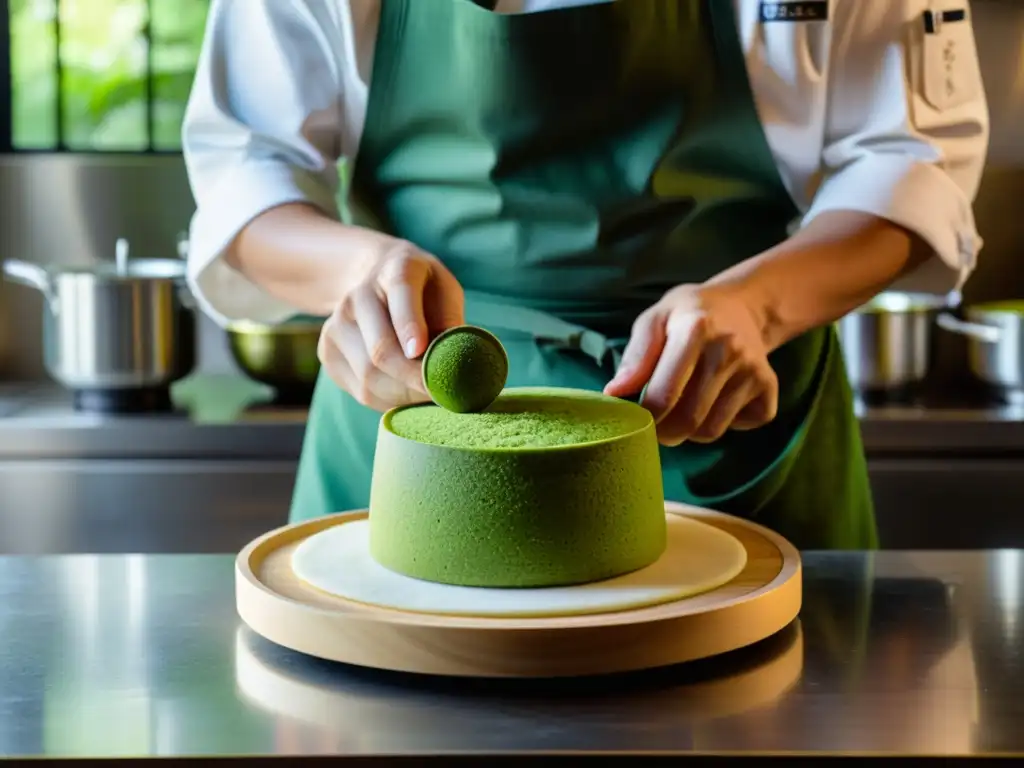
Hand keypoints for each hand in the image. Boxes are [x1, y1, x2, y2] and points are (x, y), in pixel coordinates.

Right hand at [318, 237, 464, 410]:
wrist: (375, 279)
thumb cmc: (423, 292)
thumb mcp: (445, 291)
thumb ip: (450, 321)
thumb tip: (453, 362)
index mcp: (395, 270)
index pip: (400, 295)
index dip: (410, 326)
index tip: (422, 352)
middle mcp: (357, 296)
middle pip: (381, 350)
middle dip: (414, 380)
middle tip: (443, 394)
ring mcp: (336, 325)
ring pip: (369, 377)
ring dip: (404, 395)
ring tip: (427, 395)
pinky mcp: (327, 352)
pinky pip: (360, 390)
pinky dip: (388, 400)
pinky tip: (405, 392)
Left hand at [603, 283, 776, 445]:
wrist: (744, 305)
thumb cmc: (688, 314)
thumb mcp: (655, 319)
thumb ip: (635, 357)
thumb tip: (614, 394)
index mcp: (696, 329)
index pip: (663, 395)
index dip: (643, 417)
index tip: (634, 418)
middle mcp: (729, 351)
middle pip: (689, 420)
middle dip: (664, 433)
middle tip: (654, 425)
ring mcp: (753, 371)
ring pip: (712, 430)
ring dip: (690, 431)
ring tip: (683, 409)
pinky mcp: (769, 388)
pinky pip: (740, 426)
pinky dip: (724, 424)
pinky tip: (716, 401)